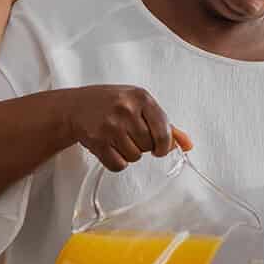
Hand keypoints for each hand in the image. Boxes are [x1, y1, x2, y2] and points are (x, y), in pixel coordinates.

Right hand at [64, 85, 191, 171]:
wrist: (75, 106)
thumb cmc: (111, 104)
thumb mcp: (140, 105)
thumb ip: (165, 125)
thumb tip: (187, 145)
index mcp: (141, 98)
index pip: (164, 132)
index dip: (164, 145)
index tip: (160, 147)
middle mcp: (126, 110)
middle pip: (149, 146)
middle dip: (143, 145)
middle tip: (130, 135)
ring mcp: (110, 126)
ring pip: (135, 157)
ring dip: (129, 153)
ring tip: (119, 139)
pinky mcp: (96, 141)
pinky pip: (118, 165)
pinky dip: (116, 162)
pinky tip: (110, 148)